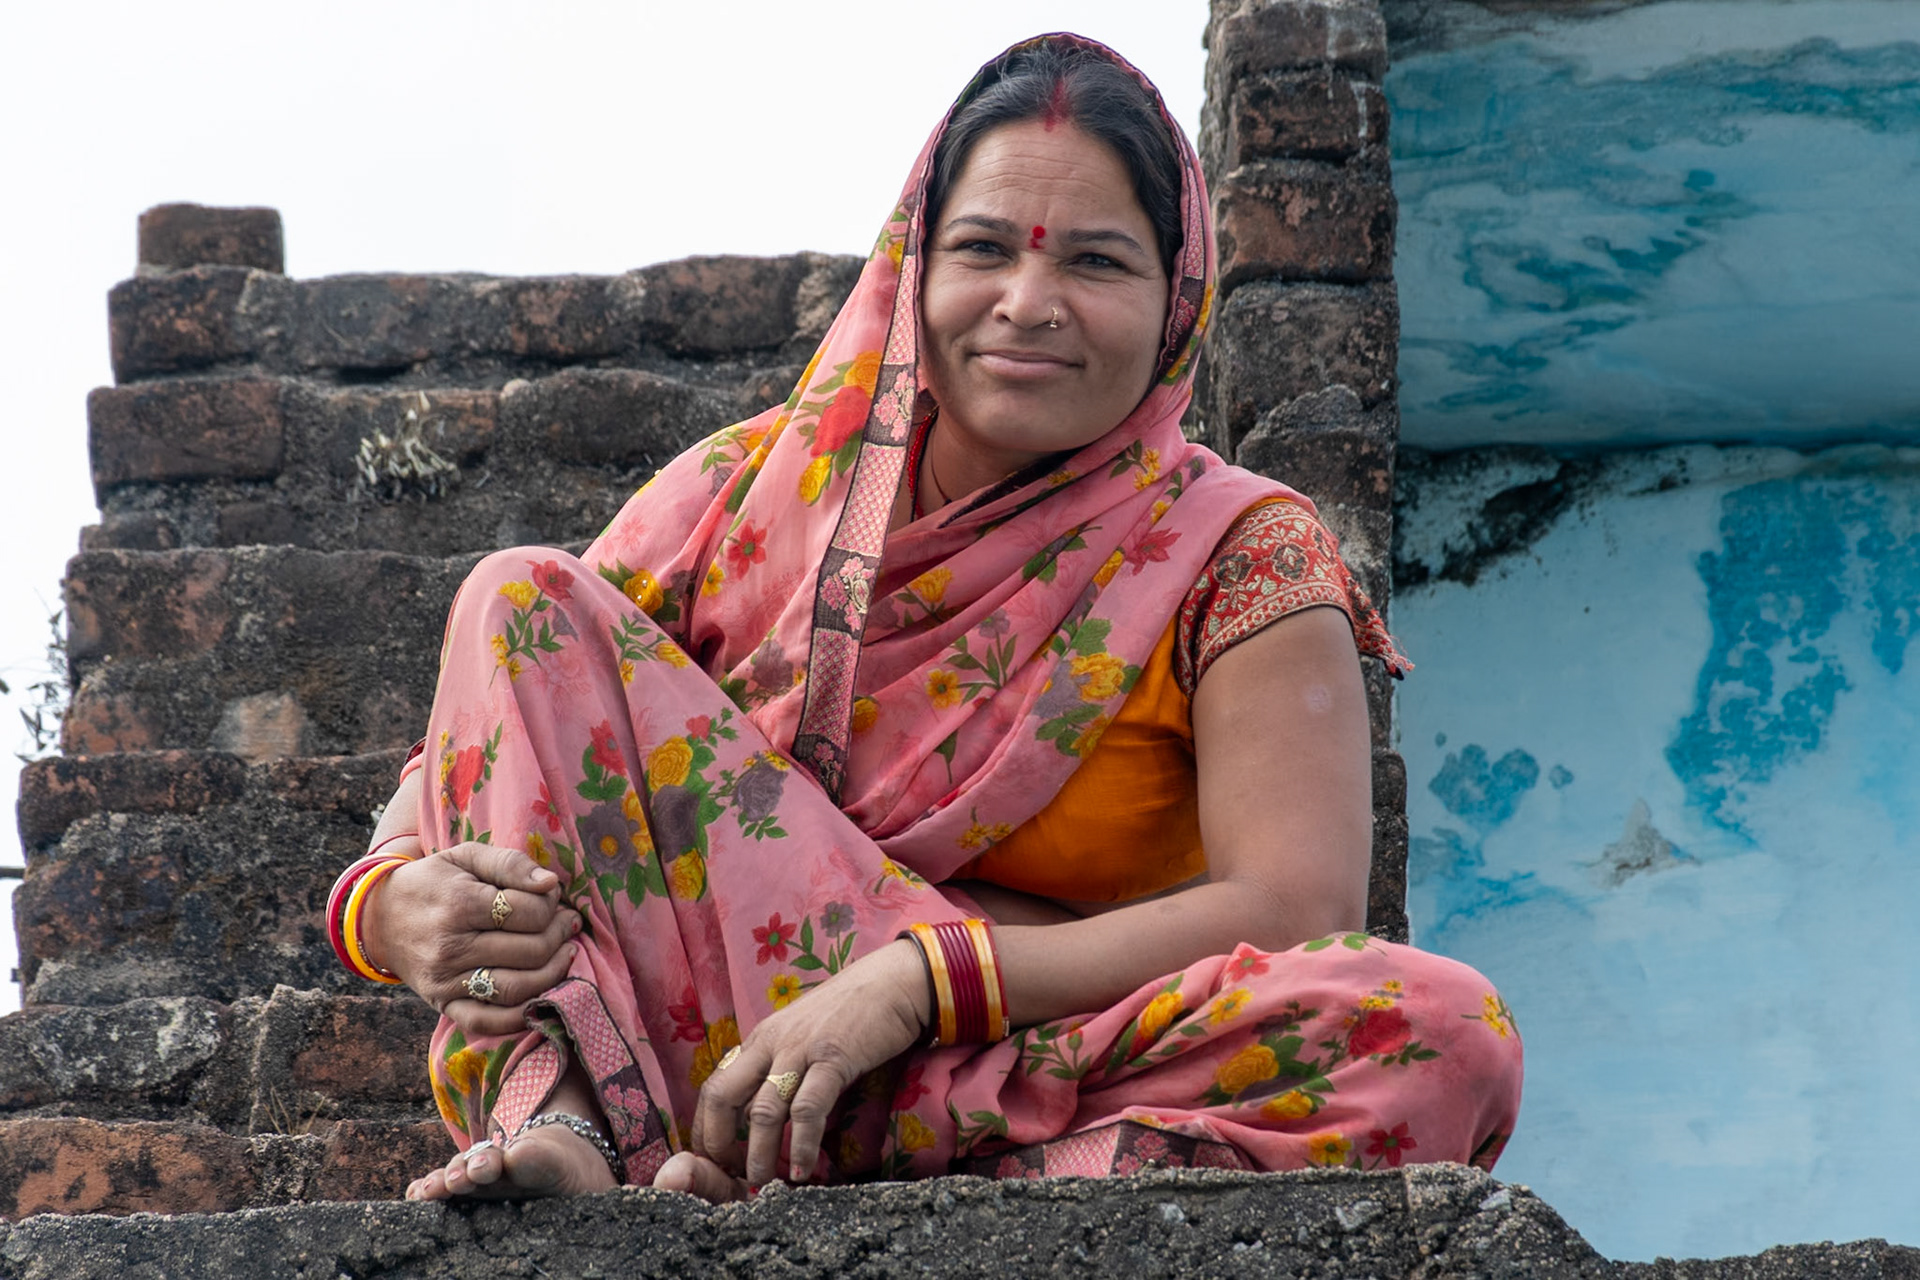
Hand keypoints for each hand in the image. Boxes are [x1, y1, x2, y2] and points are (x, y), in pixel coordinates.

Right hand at [362, 842, 583, 1036]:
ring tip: (565, 952)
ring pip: (518, 989)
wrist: (379, 918)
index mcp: (458, 905)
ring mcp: (446, 982)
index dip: (551, 903)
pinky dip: (523, 1014)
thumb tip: (551, 883)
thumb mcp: (466, 856)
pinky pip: (489, 1022)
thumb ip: (510, 863)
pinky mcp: (443, 1005)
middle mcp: (451, 948)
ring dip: (555, 973)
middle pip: (531, 951)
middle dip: (560, 935)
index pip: (529, 912)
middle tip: (567, 923)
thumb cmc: (432, 882)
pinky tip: (543, 991)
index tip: (550, 896)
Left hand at [690, 939, 930, 1185]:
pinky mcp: (833, 1058)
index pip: (716, 1085)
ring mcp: (800, 1049)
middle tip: (731, 1175)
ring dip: (759, 1153)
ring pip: (763, 1110)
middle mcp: (771, 1042)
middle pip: (723, 1095)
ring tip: (764, 1182)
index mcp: (761, 1038)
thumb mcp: (804, 1035)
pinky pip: (808, 1108)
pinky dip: (803, 1144)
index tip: (717, 1160)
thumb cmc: (852, 1011)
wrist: (893, 981)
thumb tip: (769, 1112)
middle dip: (718, 1141)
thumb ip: (783, 1065)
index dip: (708, 1127)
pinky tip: (804, 1168)